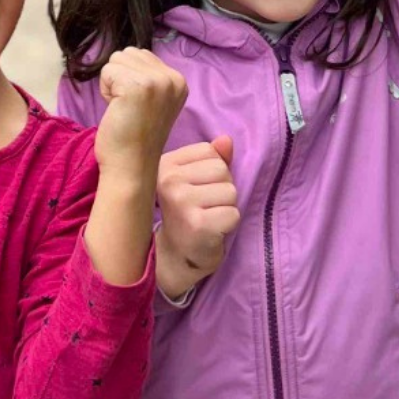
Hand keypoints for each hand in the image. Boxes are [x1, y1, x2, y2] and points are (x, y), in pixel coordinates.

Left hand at [94, 48, 188, 172]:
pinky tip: (116, 110)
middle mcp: (172, 78)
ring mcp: (157, 81)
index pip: (142, 55)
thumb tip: (129, 55)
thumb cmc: (135, 137)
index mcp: (179, 81)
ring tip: (123, 108)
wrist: (132, 167)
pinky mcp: (137, 86)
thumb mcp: (155, 101)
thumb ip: (150, 78)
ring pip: (116, 60)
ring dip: (112, 83)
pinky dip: (105, 90)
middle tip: (129, 107)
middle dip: (121, 77)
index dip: (131, 78)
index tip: (138, 106)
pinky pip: (107, 71)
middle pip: (128, 53)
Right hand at [156, 136, 240, 299]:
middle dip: (221, 189)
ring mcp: (181, 202)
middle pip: (222, 170)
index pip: (209, 151)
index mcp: (165, 165)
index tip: (196, 190)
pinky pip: (233, 214)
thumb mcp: (192, 181)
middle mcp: (168, 180)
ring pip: (230, 192)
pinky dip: (228, 226)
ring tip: (207, 219)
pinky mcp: (197, 224)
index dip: (212, 172)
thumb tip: (226, 140)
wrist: (173, 258)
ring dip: (226, 208)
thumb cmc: (185, 215)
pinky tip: (210, 232)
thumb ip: (211, 158)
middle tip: (203, 208)